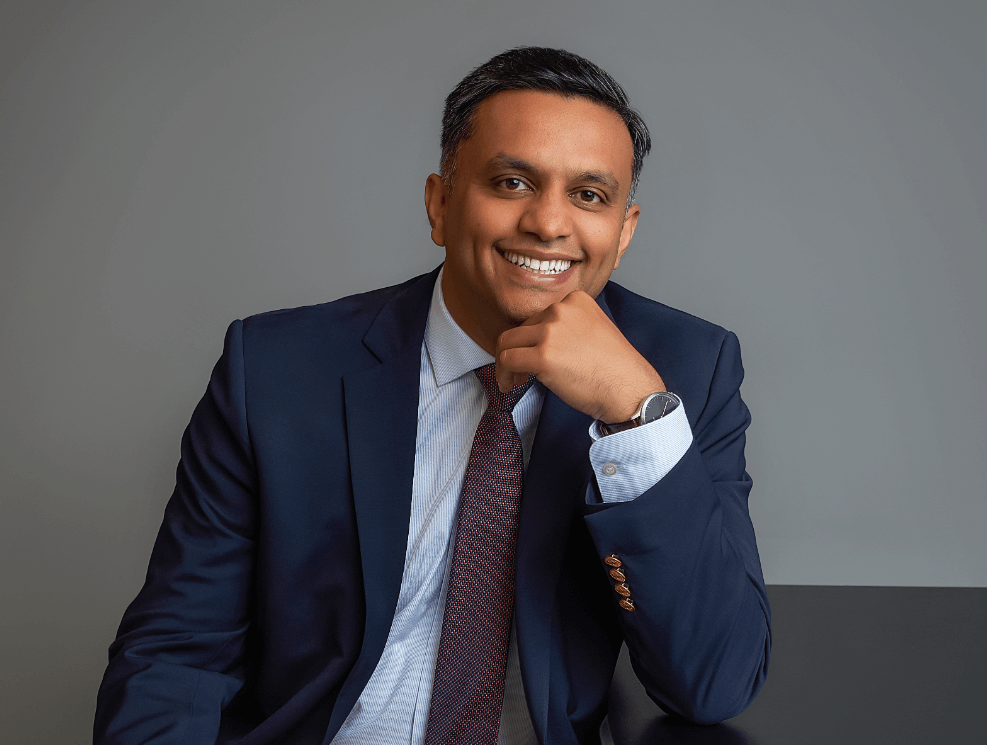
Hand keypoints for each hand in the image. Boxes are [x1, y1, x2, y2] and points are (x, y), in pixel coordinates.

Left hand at [495, 290, 665, 423]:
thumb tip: (537, 340)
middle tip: (522, 372)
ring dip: (506, 363)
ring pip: (507, 342)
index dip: (533, 339)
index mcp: (575, 300)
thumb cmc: (615, 369)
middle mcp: (561, 310)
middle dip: (518, 350)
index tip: (534, 355)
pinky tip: (510, 385)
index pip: (539, 316)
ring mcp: (551, 332)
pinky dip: (503, 374)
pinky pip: (507, 360)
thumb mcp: (594, 330)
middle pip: (521, 328)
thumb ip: (567, 327)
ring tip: (513, 380)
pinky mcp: (542, 355)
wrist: (630, 389)